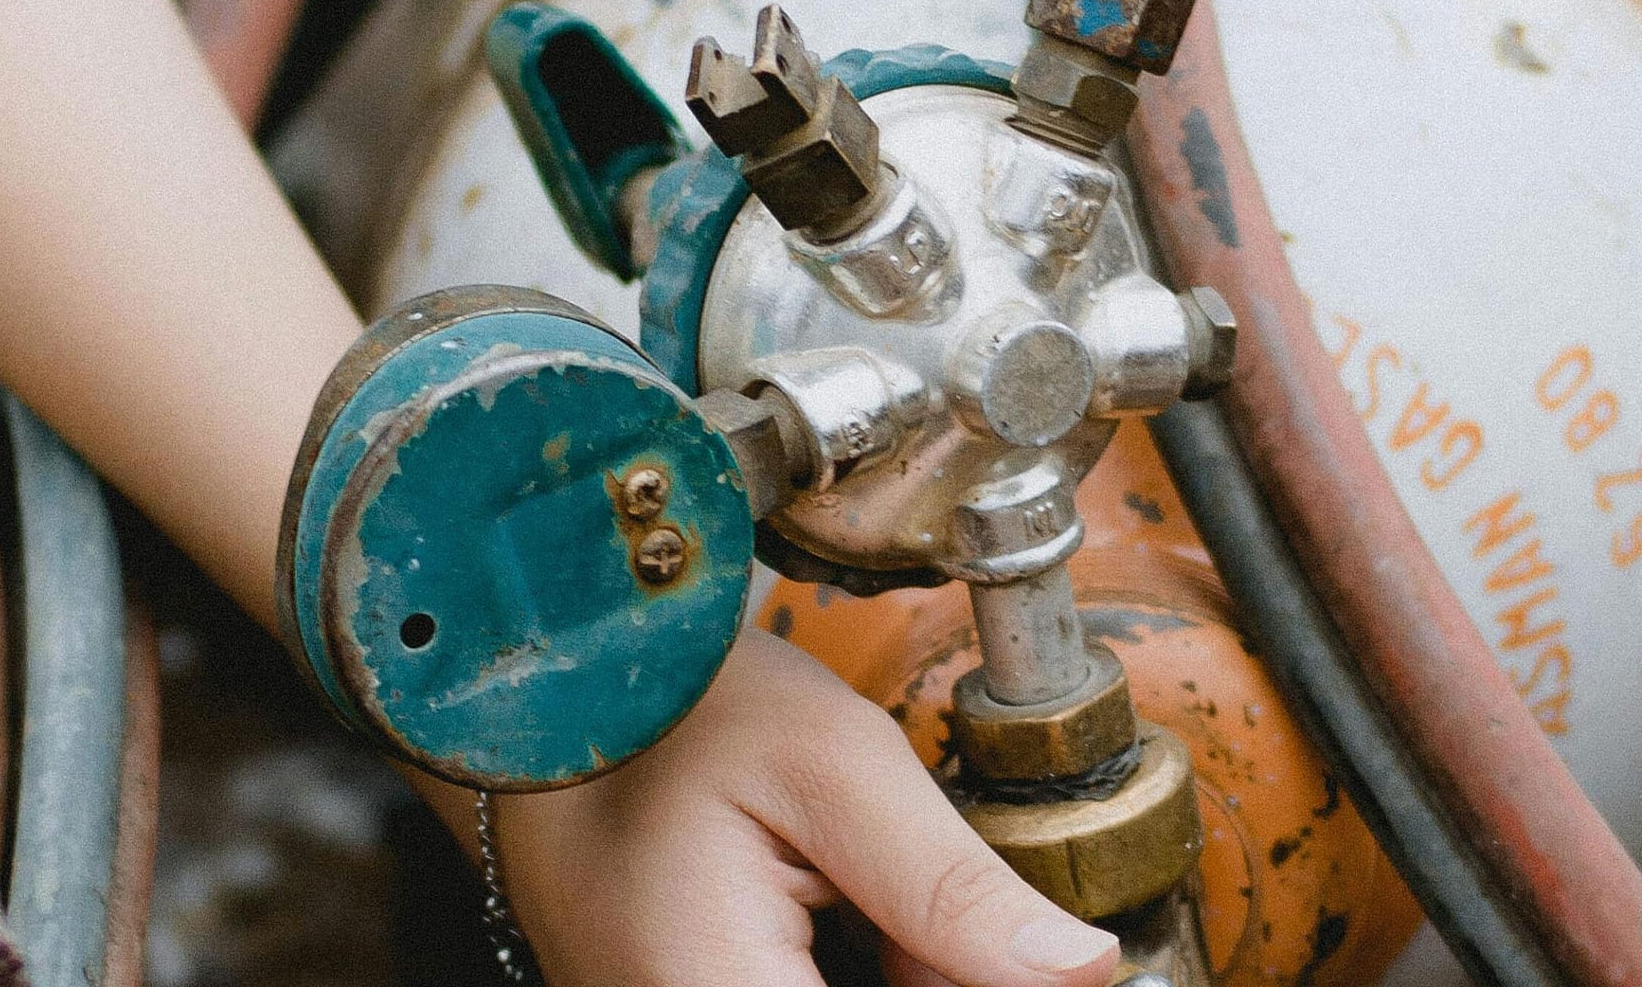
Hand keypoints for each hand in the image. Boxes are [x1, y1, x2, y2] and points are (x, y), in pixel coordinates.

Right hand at [494, 628, 1119, 985]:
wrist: (560, 683)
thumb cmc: (664, 700)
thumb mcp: (832, 763)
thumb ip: (954, 886)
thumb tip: (1081, 971)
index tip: (1007, 948)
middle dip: (940, 973)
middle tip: (910, 888)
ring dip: (909, 967)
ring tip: (867, 877)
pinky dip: (871, 962)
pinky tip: (860, 907)